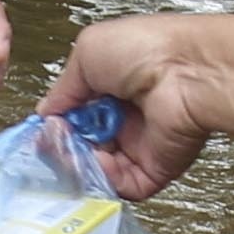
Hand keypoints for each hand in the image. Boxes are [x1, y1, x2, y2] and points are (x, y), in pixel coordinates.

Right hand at [42, 14, 223, 201]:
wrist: (190, 71)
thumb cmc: (147, 48)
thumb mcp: (87, 52)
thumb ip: (63, 88)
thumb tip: (47, 112)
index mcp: (112, 85)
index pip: (75, 115)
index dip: (56, 124)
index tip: (44, 128)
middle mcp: (126, 116)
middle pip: (82, 145)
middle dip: (62, 146)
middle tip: (54, 141)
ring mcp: (139, 144)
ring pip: (97, 169)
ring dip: (78, 164)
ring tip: (72, 150)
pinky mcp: (154, 169)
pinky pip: (120, 185)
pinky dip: (103, 179)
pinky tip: (96, 160)